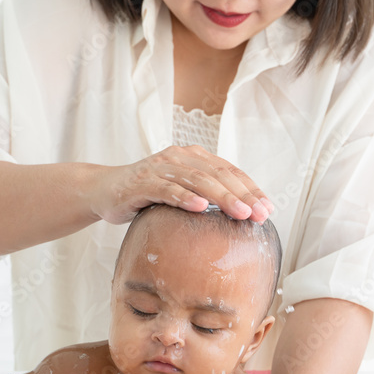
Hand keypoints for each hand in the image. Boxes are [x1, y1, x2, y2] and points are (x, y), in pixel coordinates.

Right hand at [88, 145, 274, 224]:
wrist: (105, 190)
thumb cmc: (149, 195)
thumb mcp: (183, 193)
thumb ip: (208, 197)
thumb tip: (244, 217)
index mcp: (196, 157)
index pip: (231, 172)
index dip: (252, 189)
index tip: (268, 209)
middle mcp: (181, 156)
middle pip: (219, 175)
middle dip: (243, 195)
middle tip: (260, 215)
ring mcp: (161, 167)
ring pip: (198, 180)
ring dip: (222, 197)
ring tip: (240, 212)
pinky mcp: (142, 181)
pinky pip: (167, 188)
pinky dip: (184, 196)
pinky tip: (199, 207)